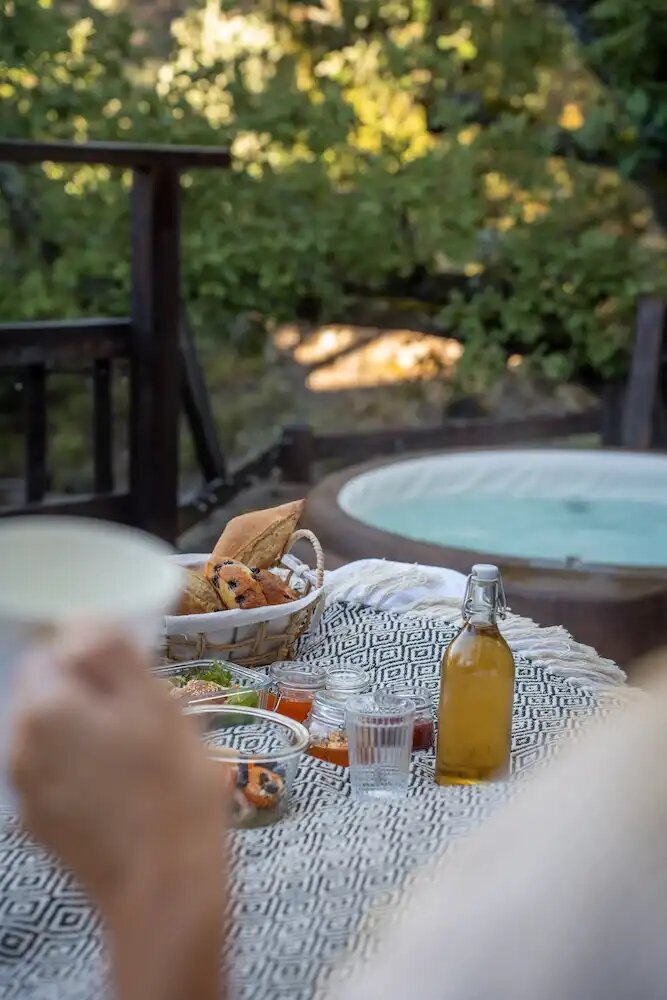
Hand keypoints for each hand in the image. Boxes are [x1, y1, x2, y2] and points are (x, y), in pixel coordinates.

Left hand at [10, 627, 226, 999]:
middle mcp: (18, 744)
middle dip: (87, 694)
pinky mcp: (37, 823)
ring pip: (52, 734)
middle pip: (47, 693)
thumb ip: (110, 651)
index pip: (50, 652)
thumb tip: (77, 621)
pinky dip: (80, 768)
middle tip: (141, 715)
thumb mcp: (156, 703)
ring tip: (135, 754)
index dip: (92, 657)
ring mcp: (24, 789)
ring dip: (84, 731)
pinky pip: (55, 773)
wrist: (166, 889)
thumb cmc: (171, 787)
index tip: (131, 676)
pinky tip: (120, 788)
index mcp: (44, 706)